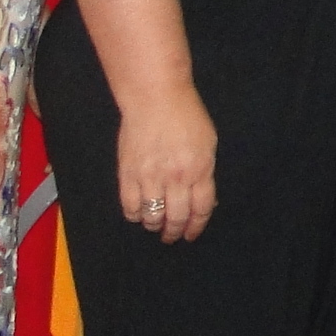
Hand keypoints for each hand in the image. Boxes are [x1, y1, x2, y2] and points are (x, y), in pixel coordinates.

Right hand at [117, 85, 217, 242]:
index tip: (191, 234)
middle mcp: (176, 177)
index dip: (196, 226)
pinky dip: (134, 215)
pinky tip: (138, 213)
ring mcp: (150, 176)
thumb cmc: (187, 116)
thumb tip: (203, 198)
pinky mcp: (128, 173)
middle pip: (176, 217)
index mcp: (200, 169)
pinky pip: (129, 205)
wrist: (155, 98)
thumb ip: (205, 172)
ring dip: (154, 225)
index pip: (201, 209)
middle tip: (172, 237)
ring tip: (155, 226)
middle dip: (174, 232)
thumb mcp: (208, 143)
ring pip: (152, 216)